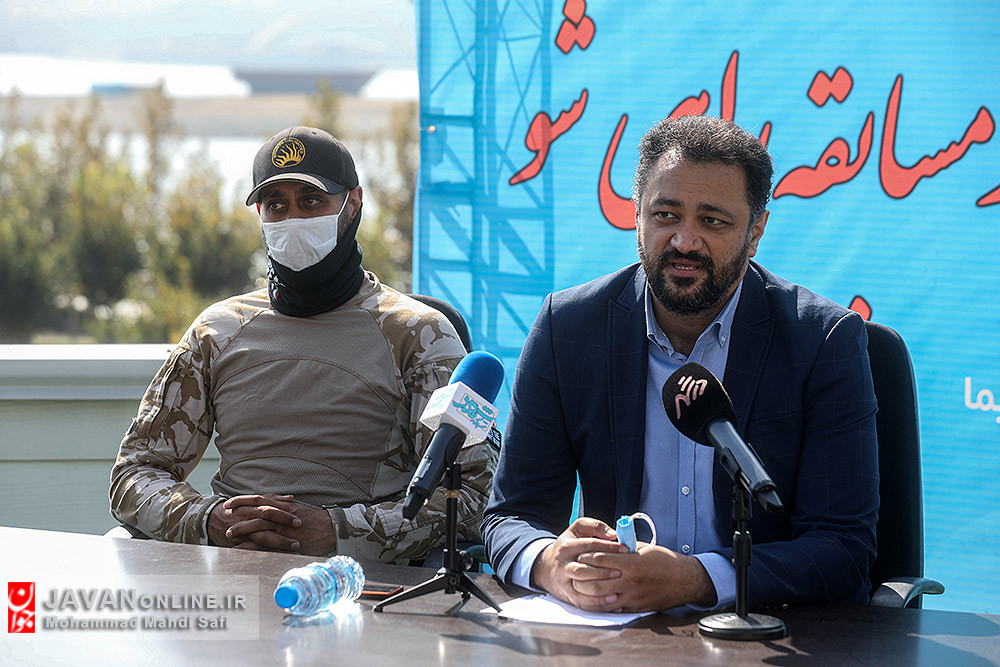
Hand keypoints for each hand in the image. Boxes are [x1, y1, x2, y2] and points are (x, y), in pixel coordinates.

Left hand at [208, 495, 336, 554]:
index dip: (242, 500)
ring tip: (229, 534)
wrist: (330, 528)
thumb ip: (284, 507)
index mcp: (283, 505)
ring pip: (258, 525)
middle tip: (224, 516)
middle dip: (238, 513)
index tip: (230, 502)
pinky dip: (254, 545)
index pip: (259, 499)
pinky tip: (244, 549)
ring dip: (242, 529)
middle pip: (254, 510)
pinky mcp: (286, 539)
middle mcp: (281, 513)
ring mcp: (283, 526)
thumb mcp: (298, 509)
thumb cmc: (316, 520)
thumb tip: (274, 504)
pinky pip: (267, 542)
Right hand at [531, 517, 629, 611]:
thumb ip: (595, 526)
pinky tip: (612, 600)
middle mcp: (563, 565)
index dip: (608, 547)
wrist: (548, 566)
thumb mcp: (578, 530)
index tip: (625, 549)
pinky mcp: (568, 595)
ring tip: (617, 589)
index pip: (589, 545)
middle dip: (602, 572)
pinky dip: (598, 603)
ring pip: (581, 587)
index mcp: (566, 547)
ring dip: (600, 590)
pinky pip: (583, 602)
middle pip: (582, 570)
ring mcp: (564, 582)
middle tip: (620, 571)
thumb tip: (613, 533)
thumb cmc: (569, 546)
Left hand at [575, 543, 716, 611]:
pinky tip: (595, 598)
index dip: (586, 556)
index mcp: (631, 562)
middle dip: (582, 576)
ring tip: (580, 585)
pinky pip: (613, 608)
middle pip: (595, 581)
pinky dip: (602, 603)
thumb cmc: (665, 561)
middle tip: (575, 571)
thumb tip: (608, 543)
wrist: (685, 580)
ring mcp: (632, 596)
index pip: (599, 558)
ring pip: (601, 597)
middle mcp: (630, 580)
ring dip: (587, 592)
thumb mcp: (644, 548)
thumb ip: (624, 548)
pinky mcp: (635, 607)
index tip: (580, 554)